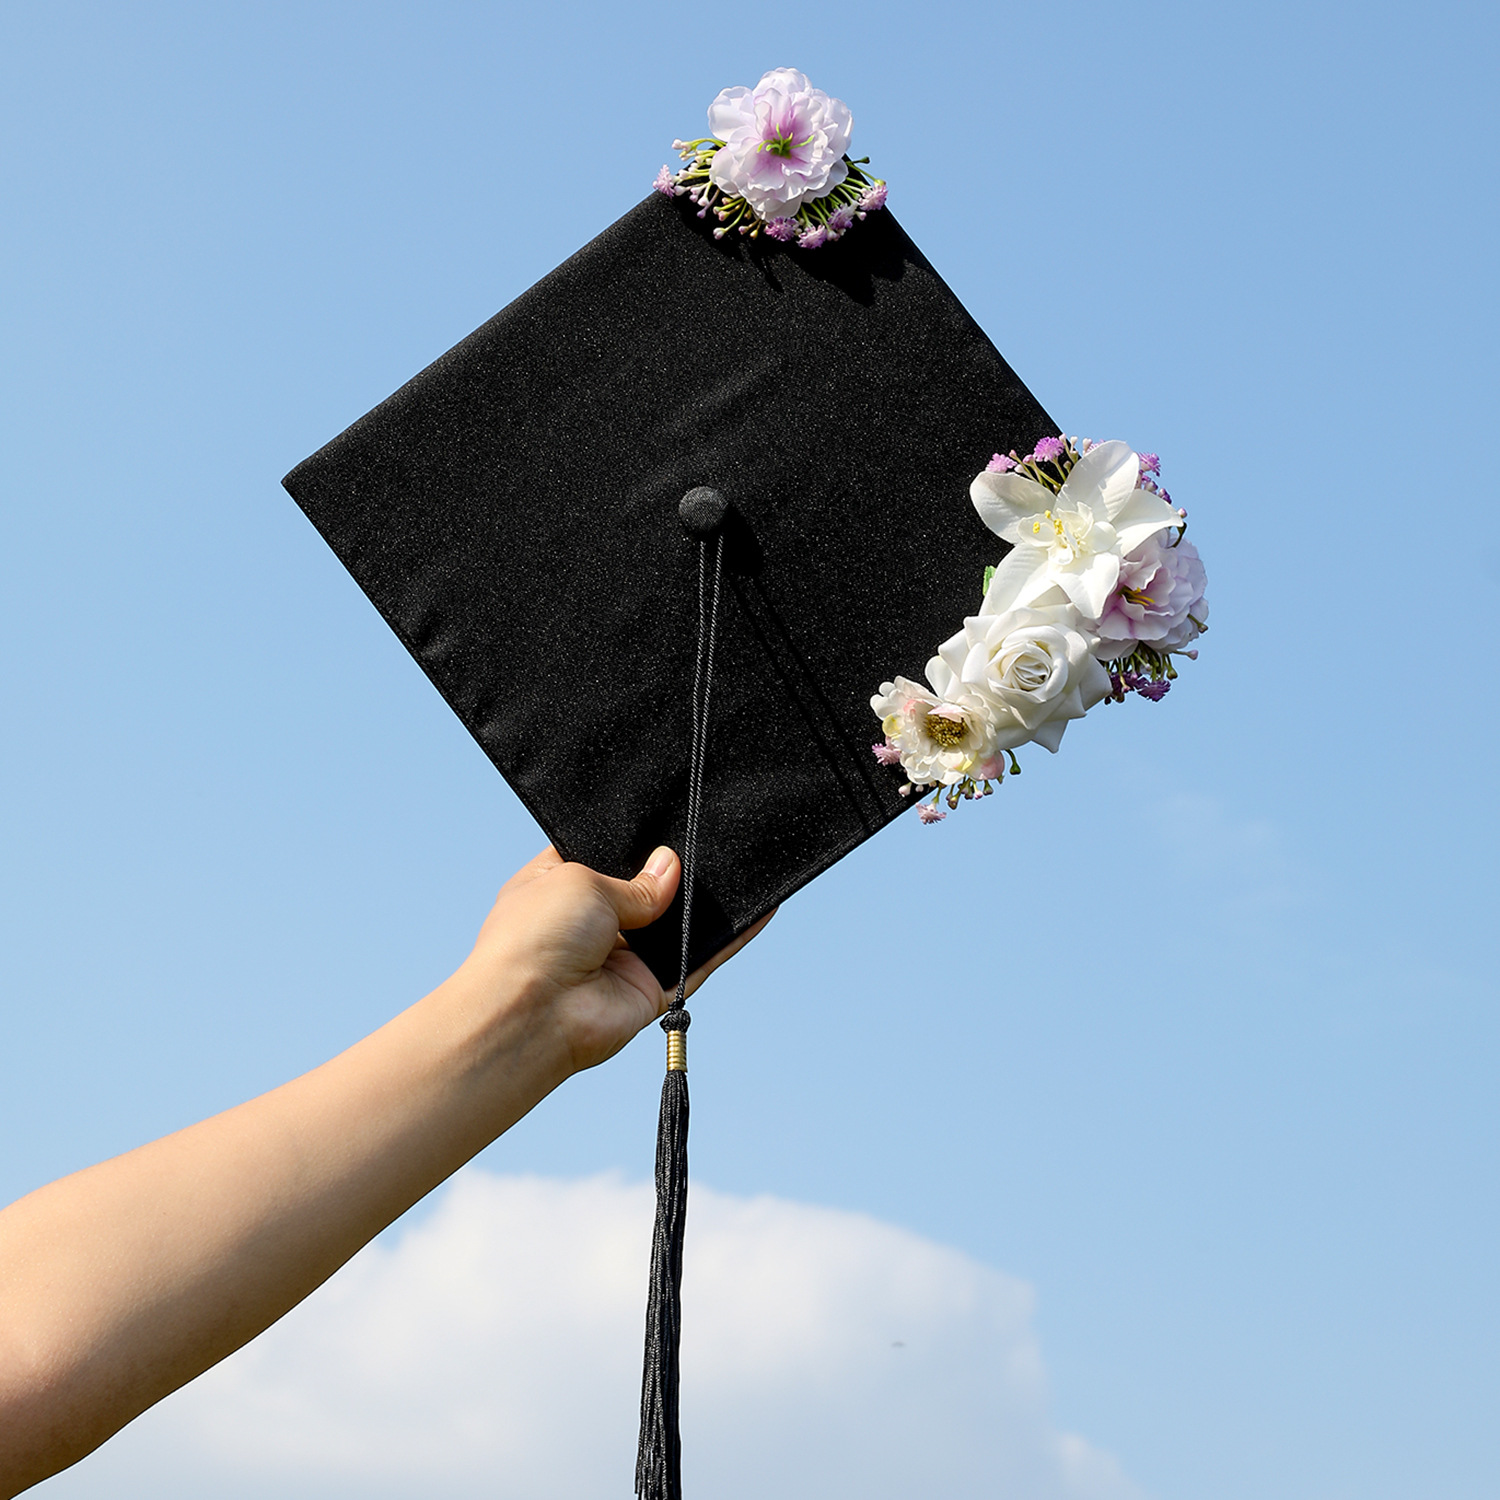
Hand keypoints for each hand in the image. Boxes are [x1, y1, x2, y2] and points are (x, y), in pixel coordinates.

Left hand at [455, 845, 772, 1076]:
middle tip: (708, 835)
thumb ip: (636, 878)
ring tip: (741, 861)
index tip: (668, 818)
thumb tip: (673, 865)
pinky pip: (700, 959)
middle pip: (648, 890)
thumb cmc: (532, 937)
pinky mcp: (653, 989)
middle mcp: (592, 922)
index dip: (633, 840)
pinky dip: (731, 939)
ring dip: (705, 902)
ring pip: (679, 924)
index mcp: (561, 886)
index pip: (604, 854)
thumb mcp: (582, 879)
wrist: (528, 1013)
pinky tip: (760, 910)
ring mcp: (624, 957)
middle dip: (674, 870)